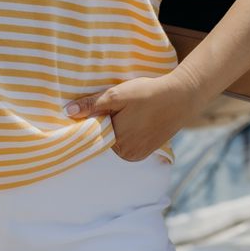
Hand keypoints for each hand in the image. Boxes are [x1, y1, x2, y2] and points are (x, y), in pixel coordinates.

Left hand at [63, 71, 205, 160]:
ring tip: (128, 112)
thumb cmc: (148, 94)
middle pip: (105, 139)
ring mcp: (138, 155)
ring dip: (116, 128)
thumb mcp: (117, 95)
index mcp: (117, 144)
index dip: (91, 120)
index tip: (94, 108)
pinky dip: (127, 133)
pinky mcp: (147, 151)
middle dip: (104, 124)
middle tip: (116, 107)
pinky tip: (135, 119)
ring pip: (117, 141)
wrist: (182, 97)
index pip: (94, 134)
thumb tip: (68, 112)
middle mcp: (127, 155)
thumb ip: (92, 105)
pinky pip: (128, 144)